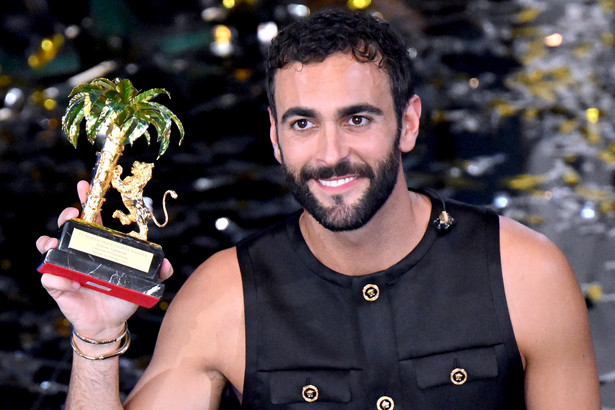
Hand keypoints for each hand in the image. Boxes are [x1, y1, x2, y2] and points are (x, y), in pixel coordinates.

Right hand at [36, 180, 173, 338]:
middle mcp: (80, 253)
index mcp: (99, 246)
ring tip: (54, 243)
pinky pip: (49, 278)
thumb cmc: (122, 297)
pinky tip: (67, 280)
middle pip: (68, 228)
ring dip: (49, 242)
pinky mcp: (59, 287)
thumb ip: (157, 272)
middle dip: (66, 217)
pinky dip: (55, 276)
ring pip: (49, 248)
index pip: (92, 218)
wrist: (109, 323)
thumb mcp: (142, 282)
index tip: (85, 185)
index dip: (87, 200)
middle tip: (71, 215)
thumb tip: (167, 264)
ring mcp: (66, 268)